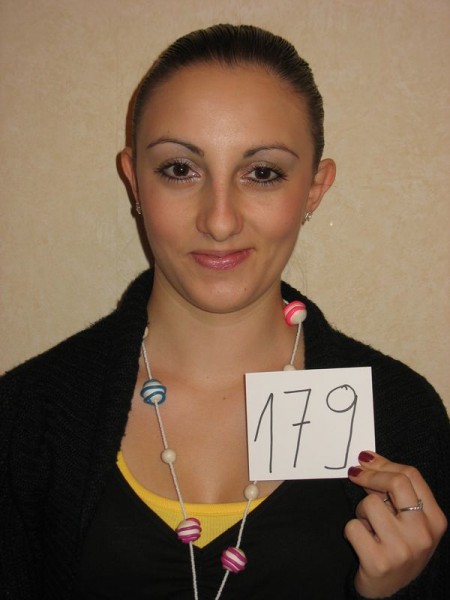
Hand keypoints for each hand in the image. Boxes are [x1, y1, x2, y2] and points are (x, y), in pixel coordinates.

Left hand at [345, 451, 446, 597]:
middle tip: (355, 474)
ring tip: (369, 527)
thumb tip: (367, 460)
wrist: (390, 591)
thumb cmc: (398, 547)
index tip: (365, 460)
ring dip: (361, 512)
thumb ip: (395, 492)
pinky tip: (363, 542)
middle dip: (370, 475)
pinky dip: (352, 530)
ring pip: (370, 504)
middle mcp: (422, 534)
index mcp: (435, 520)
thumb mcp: (408, 520)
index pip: (411, 475)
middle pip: (396, 482)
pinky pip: (352, 527)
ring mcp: (402, 549)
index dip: (384, 463)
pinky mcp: (378, 562)